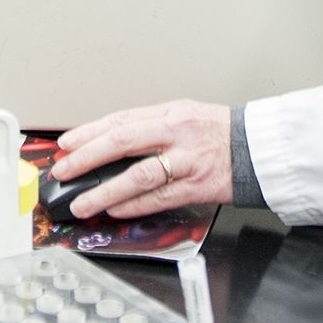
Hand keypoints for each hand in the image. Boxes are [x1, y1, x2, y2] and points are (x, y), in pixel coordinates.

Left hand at [51, 100, 231, 218]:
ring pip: (139, 175)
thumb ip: (150, 128)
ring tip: (83, 202)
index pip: (120, 120)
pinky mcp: (197, 186)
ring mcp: (187, 161)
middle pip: (123, 142)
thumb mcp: (183, 116)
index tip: (66, 144)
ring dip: (105, 190)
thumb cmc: (218, 133)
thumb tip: (108, 143)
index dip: (89, 132)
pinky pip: (159, 198)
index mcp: (169, 113)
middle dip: (88, 157)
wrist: (258, 148)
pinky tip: (115, 209)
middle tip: (64, 170)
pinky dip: (134, 205)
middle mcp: (176, 133)